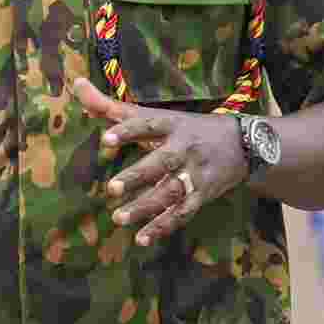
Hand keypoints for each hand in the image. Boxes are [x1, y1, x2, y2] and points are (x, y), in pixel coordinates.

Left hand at [71, 77, 249, 246]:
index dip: (128, 131)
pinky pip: (182, 213)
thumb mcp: (156, 114)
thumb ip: (113, 106)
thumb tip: (78, 85)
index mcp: (172, 125)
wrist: (245, 143)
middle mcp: (185, 148)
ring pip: (170, 192)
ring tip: (119, 218)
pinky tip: (142, 239)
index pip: (148, 126)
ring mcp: (196, 173)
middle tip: (112, 188)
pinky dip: (163, 227)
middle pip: (161, 163)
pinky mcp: (203, 194)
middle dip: (138, 176)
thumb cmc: (189, 128)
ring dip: (146, 207)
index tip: (106, 139)